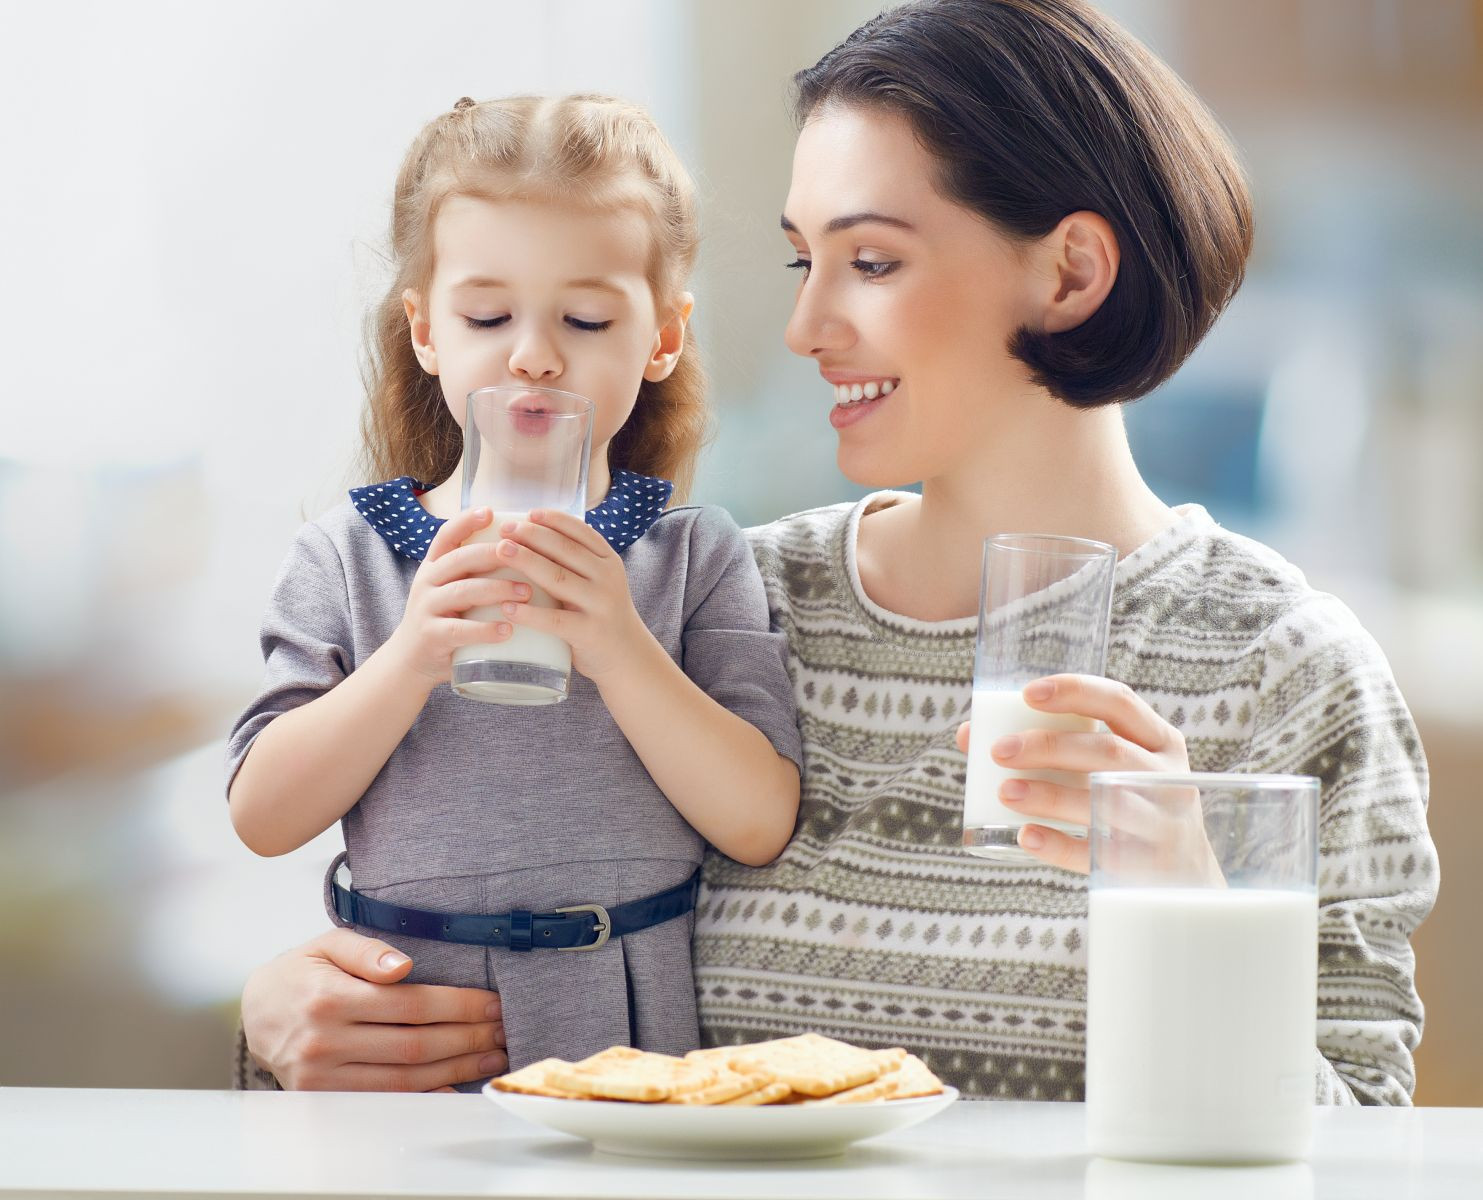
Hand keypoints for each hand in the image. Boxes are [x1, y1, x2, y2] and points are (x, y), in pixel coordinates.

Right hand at [240, 928, 505, 1091]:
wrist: (255, 1013)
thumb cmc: (301, 973)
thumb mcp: (327, 945)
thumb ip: (367, 950)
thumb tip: (405, 966)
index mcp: (329, 998)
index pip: (410, 1005)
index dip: (457, 1006)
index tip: (492, 1003)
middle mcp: (325, 1041)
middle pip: (414, 1045)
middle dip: (467, 1038)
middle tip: (502, 1030)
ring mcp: (322, 1076)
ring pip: (404, 1078)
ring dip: (455, 1069)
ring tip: (491, 1055)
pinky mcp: (322, 1098)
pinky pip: (383, 1100)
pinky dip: (424, 1096)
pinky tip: (456, 1086)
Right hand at [383, 507, 529, 689]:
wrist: (412, 660)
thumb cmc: (445, 618)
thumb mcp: (451, 588)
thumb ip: (474, 571)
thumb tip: (523, 549)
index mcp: (434, 566)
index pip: (447, 535)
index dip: (466, 521)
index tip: (490, 511)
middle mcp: (427, 582)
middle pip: (460, 559)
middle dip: (494, 554)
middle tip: (527, 555)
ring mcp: (426, 608)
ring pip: (463, 591)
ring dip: (498, 590)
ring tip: (527, 593)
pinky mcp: (432, 636)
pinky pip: (460, 630)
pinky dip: (485, 630)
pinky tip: (508, 630)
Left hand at [493, 509, 649, 682]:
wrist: (627, 656)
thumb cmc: (600, 614)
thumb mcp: (598, 581)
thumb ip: (575, 562)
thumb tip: (529, 536)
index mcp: (608, 561)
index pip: (581, 531)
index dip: (554, 520)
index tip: (528, 514)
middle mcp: (607, 579)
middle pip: (565, 550)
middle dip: (533, 535)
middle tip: (505, 529)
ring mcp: (600, 605)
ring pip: (558, 578)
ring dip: (526, 561)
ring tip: (500, 552)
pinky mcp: (589, 632)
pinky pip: (555, 620)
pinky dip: (530, 613)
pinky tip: (507, 607)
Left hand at [954, 674, 1190, 873]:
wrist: (1183, 876)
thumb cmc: (1127, 802)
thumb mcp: (1111, 768)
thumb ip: (1052, 747)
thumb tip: (969, 734)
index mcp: (1159, 740)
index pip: (1120, 701)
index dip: (1075, 691)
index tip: (1028, 693)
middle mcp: (1168, 777)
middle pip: (1109, 752)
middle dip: (1050, 747)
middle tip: (999, 750)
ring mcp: (1162, 825)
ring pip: (1105, 803)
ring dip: (1051, 795)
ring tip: (1006, 791)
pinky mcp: (1146, 869)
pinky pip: (1097, 856)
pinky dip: (1059, 845)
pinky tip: (1025, 835)